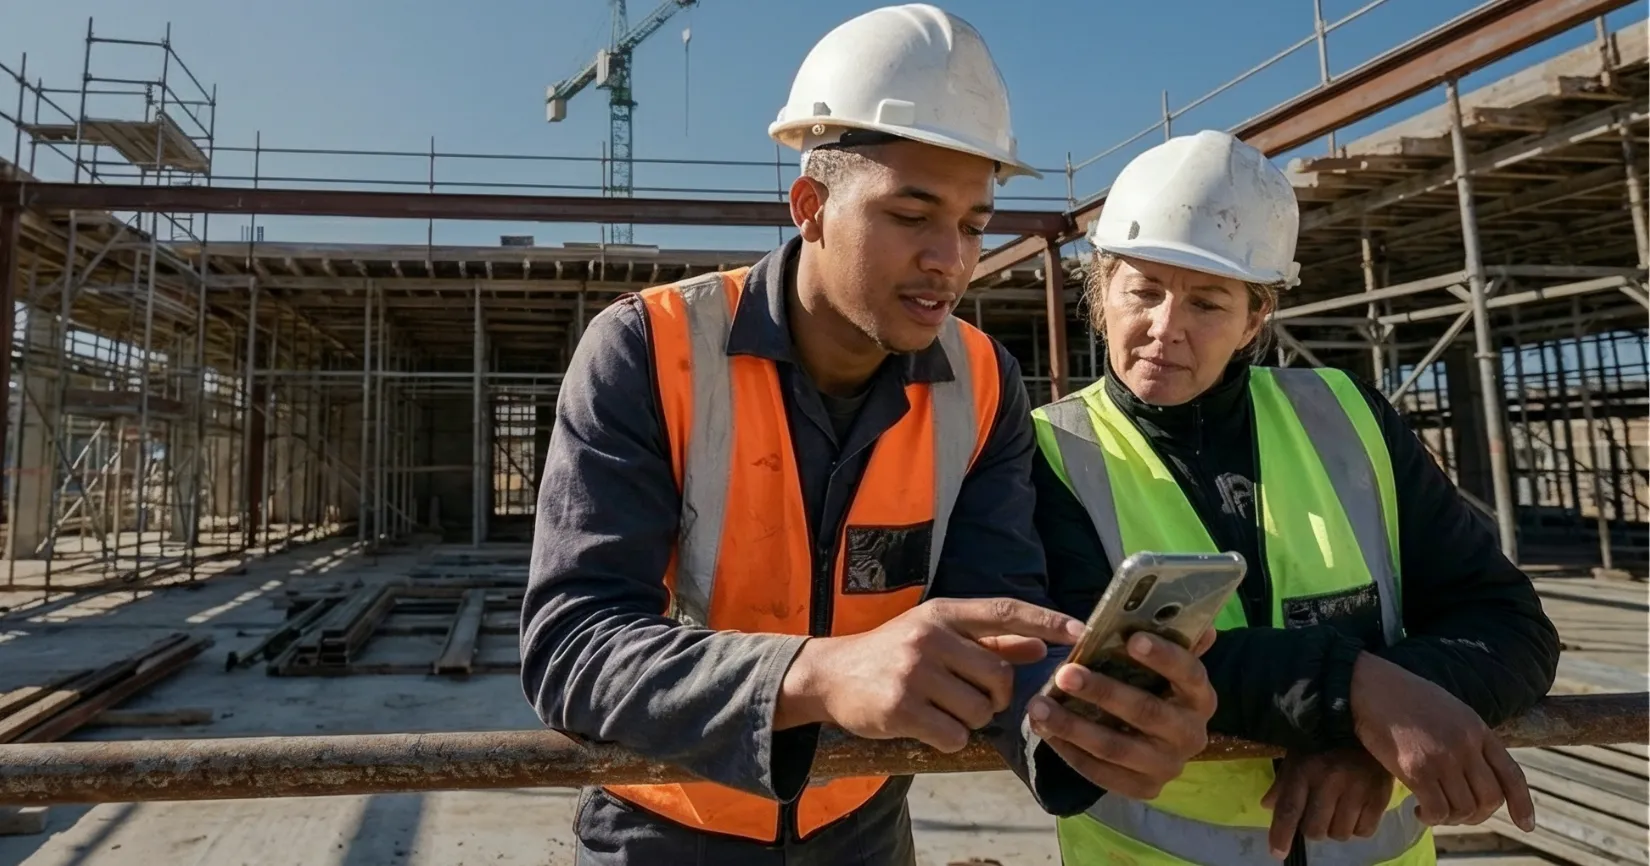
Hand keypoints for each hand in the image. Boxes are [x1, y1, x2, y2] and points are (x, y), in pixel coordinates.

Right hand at [776, 597, 1083, 752]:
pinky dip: (949, 739)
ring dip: (971, 720)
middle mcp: (929, 637)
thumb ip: (988, 640)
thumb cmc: (891, 654)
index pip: (1003, 611)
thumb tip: (1039, 644)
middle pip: (998, 675)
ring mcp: (914, 673)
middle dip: (997, 696)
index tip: (1081, 631)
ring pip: (979, 709)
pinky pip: (954, 735)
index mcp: (942, 613)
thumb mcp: (936, 635)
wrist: (830, 675)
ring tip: (944, 710)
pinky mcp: (901, 708)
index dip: (1046, 620)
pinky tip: (928, 727)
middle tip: (975, 699)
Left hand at [1024, 631, 1216, 799]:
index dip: (1164, 657)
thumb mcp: (1163, 667)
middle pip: (1146, 711)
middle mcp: (1191, 734)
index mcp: (1201, 697)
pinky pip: (1101, 772)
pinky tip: (1044, 731)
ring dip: (1073, 725)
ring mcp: (1167, 765)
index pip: (1190, 673)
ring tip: (1038, 705)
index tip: (1132, 638)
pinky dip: (1069, 751)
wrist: (1157, 745)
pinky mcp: (1143, 788)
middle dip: (1102, 691)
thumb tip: (1181, 612)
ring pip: (1116, 747)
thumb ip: (1169, 642)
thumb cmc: (1152, 690)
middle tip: (1064, 673)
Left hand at [1262, 747, 1393, 859]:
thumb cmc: (1323, 741)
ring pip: (1340, 833)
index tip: (1277, 853)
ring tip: (1338, 811)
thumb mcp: (1297, 756)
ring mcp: (1357, 789)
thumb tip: (1267, 807)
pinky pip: (1364, 831)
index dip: (1281, 835)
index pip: (1289, 810)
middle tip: (1317, 816)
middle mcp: (1330, 781)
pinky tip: (1355, 812)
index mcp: (1305, 769)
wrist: (1364, 723)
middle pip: (1315, 829)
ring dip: (1335, 829)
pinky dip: (1357, 828)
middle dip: (1312, 829)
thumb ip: (1283, 783)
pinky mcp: (1380, 795)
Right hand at [1349, 652, 1534, 830]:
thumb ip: (1466, 737)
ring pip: (1464, 808)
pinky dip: (1431, 818)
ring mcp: (1443, 758)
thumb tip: (1473, 770)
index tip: (1526, 825)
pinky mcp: (1416, 769)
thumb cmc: (1401, 697)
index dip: (1522, 804)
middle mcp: (1466, 745)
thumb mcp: (1448, 710)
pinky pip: (1437, 810)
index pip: (1512, 775)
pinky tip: (1418, 811)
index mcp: (1477, 729)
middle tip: (1455, 815)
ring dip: (1451, 818)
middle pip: (1490, 798)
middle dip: (1476, 815)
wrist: (1368, 686)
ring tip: (1432, 812)